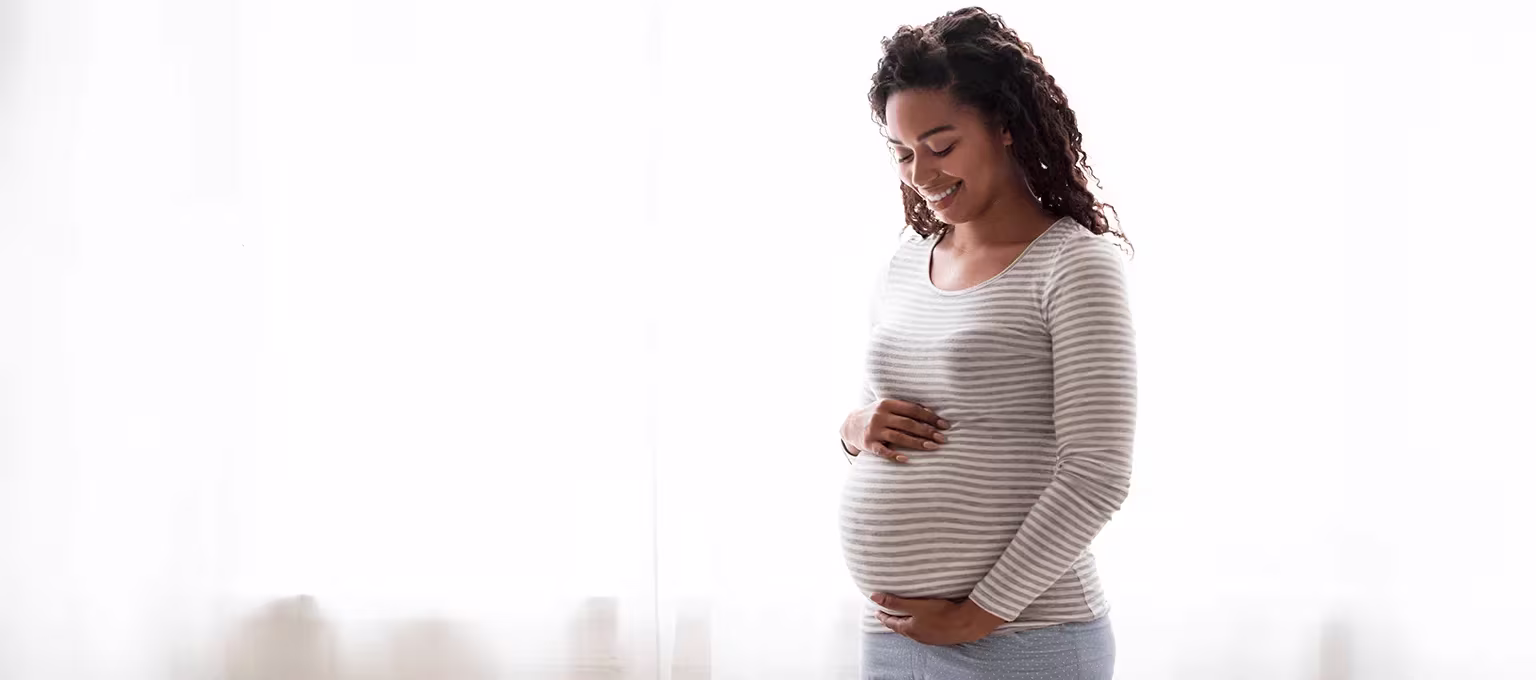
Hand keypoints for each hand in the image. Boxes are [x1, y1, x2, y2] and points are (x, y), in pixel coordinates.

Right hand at [841, 399, 949, 462]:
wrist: (849, 425)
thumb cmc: (876, 416)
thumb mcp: (887, 407)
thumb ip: (906, 408)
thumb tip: (931, 412)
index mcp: (887, 404)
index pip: (913, 410)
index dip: (930, 417)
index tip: (944, 425)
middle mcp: (879, 416)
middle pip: (908, 424)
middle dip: (927, 431)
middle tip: (943, 438)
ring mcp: (873, 430)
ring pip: (899, 437)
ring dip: (917, 443)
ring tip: (933, 447)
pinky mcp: (868, 444)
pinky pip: (883, 451)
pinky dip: (894, 455)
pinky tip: (906, 459)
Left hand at [871, 593, 1006, 645]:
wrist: (965, 624)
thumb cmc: (941, 613)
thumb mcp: (915, 605)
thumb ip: (895, 601)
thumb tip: (874, 597)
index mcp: (909, 629)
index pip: (891, 622)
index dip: (883, 616)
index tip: (877, 612)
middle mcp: (918, 636)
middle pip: (901, 628)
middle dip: (893, 621)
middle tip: (888, 616)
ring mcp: (929, 639)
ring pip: (913, 631)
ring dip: (906, 624)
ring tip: (903, 619)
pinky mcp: (940, 637)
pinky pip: (924, 632)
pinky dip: (918, 627)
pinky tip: (923, 624)